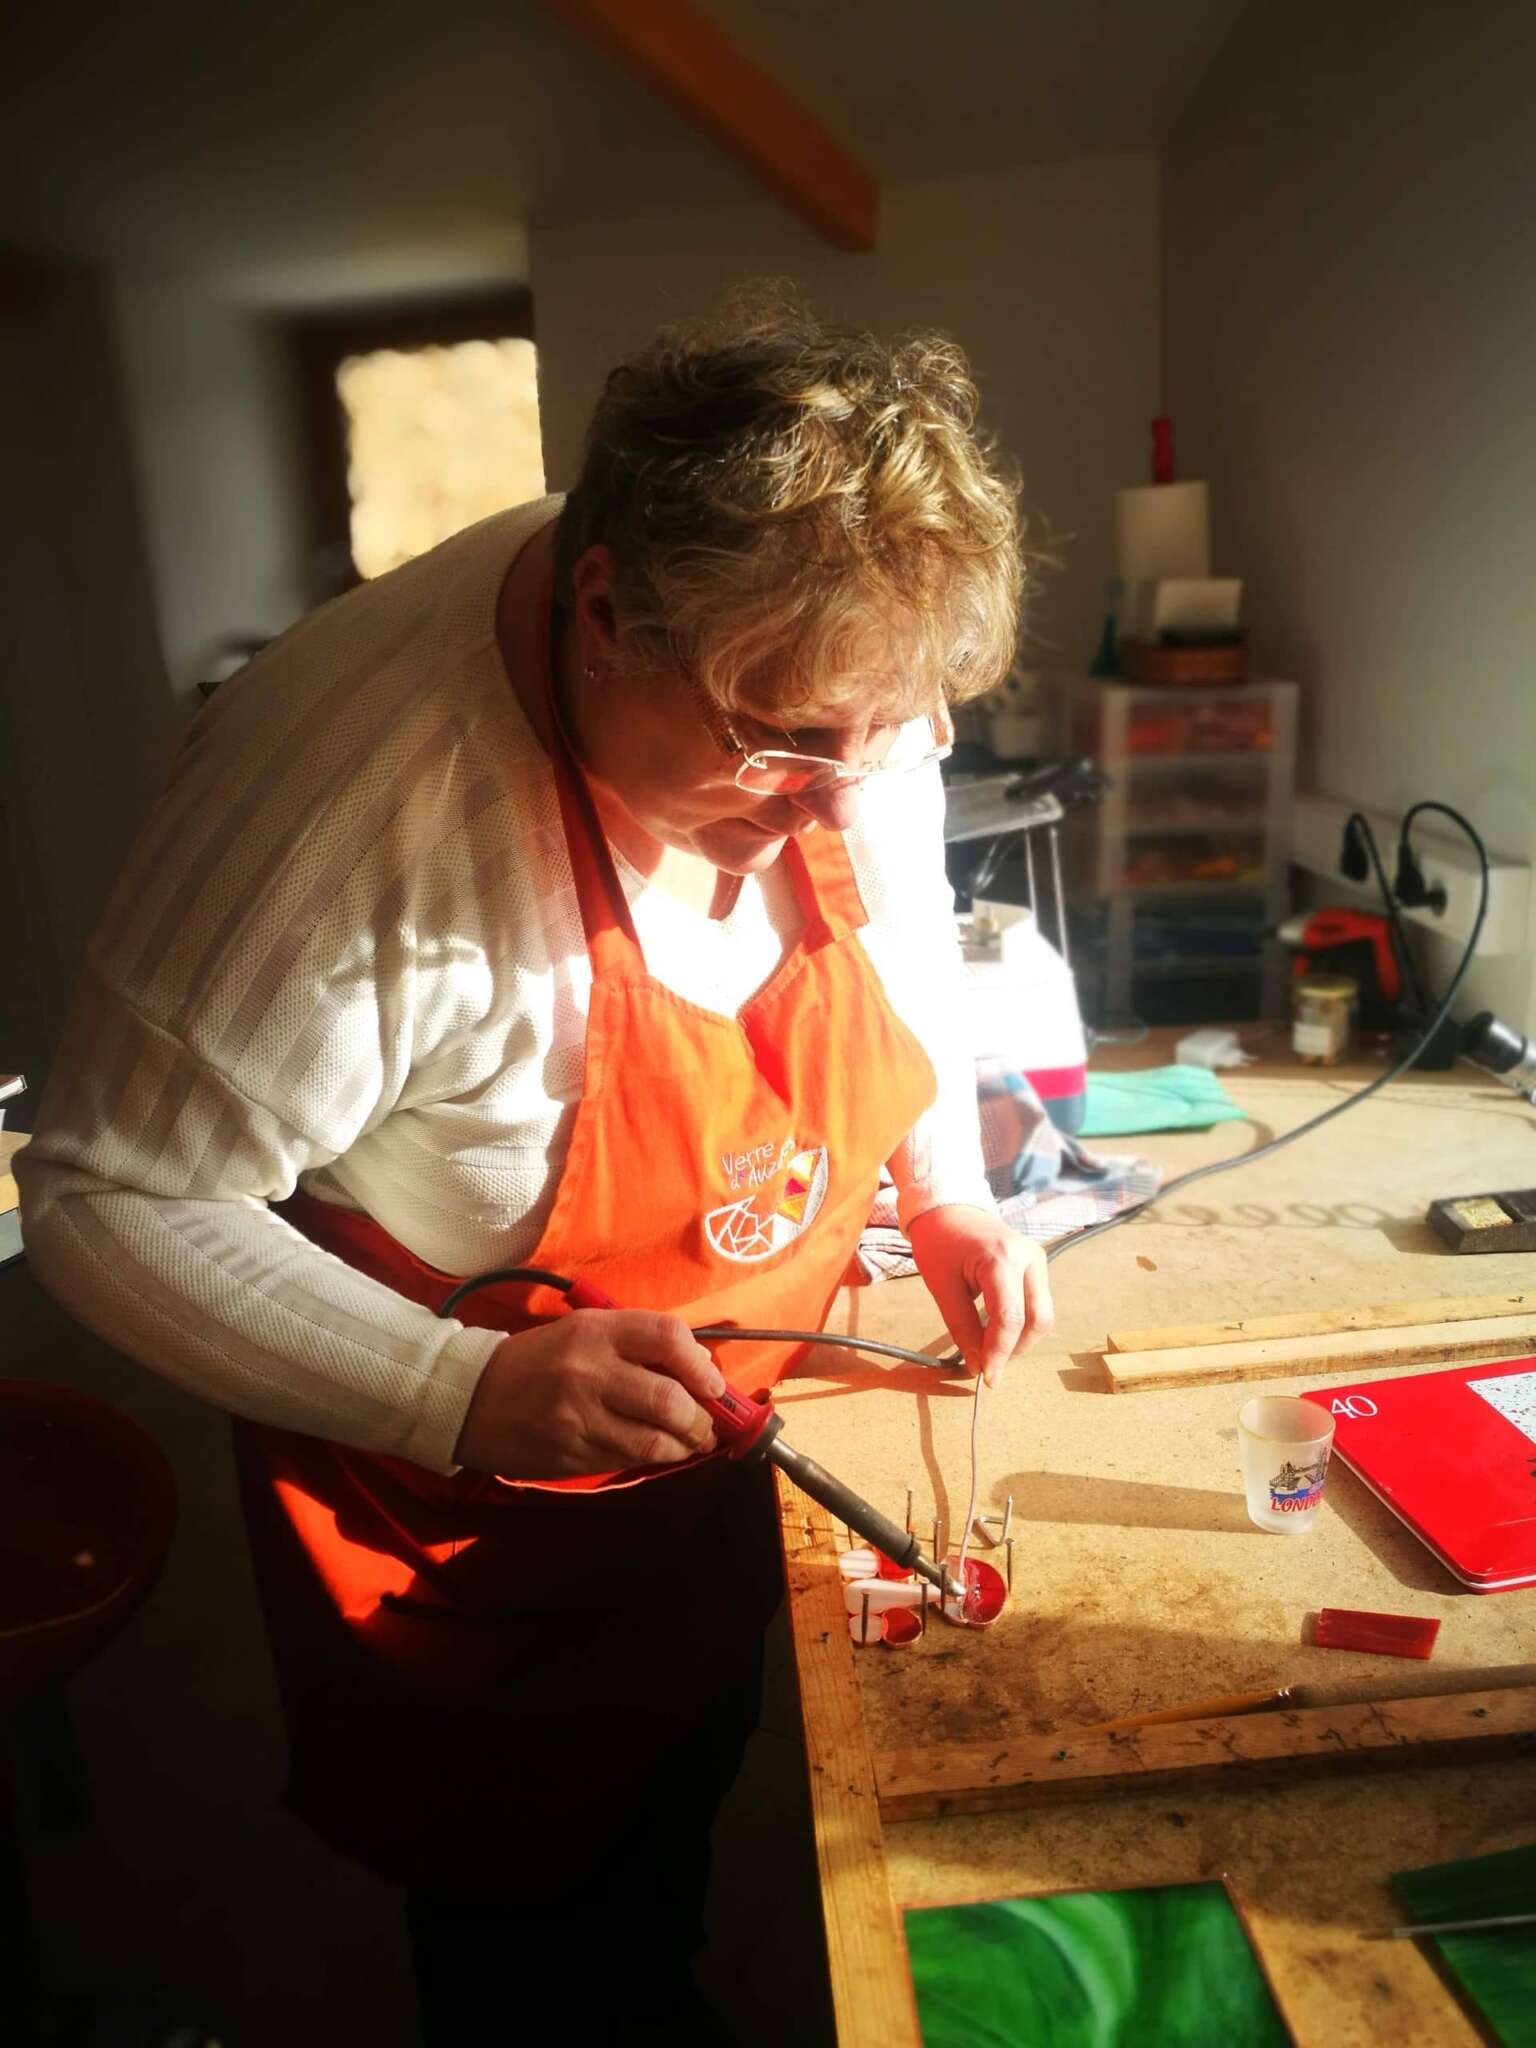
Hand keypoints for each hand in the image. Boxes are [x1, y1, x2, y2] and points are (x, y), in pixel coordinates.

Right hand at [452, 1310, 724, 1477]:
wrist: (471, 1398)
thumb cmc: (539, 1359)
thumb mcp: (584, 1331)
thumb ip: (636, 1344)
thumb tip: (699, 1371)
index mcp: (595, 1331)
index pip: (667, 1337)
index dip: (701, 1364)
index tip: (713, 1383)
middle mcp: (589, 1372)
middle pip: (669, 1399)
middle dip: (701, 1418)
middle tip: (707, 1423)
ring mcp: (579, 1419)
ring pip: (654, 1442)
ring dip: (683, 1446)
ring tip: (689, 1441)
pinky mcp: (571, 1455)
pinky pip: (627, 1461)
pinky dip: (650, 1458)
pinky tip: (652, 1450)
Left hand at [906, 1205, 1053, 1386]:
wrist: (949, 1209)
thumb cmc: (940, 1243)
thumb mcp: (942, 1288)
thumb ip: (962, 1328)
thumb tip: (977, 1366)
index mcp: (1002, 1258)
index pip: (1009, 1318)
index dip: (999, 1353)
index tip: (986, 1378)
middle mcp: (1029, 1257)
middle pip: (1037, 1319)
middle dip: (1015, 1349)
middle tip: (989, 1365)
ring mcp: (1038, 1259)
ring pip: (1042, 1315)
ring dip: (1020, 1339)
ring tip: (991, 1348)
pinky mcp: (1038, 1264)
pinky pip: (1038, 1303)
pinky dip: (1021, 1324)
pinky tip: (998, 1331)